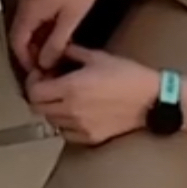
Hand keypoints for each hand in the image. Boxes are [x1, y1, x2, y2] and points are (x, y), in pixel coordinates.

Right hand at [9, 0, 104, 73]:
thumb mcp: (71, 18)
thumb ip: (56, 42)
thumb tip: (44, 63)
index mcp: (28, 12)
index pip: (17, 41)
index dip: (25, 59)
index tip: (37, 73)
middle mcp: (23, 5)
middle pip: (18, 34)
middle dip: (28, 53)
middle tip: (44, 68)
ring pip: (25, 27)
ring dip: (34, 42)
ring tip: (49, 56)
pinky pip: (31, 18)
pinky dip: (38, 31)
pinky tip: (52, 38)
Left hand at [24, 44, 159, 144]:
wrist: (153, 99)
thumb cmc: (128, 75)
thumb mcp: (97, 57)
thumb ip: (71, 52)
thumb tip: (54, 49)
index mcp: (70, 88)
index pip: (33, 91)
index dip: (33, 81)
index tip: (41, 74)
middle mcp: (71, 109)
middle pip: (37, 108)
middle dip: (39, 95)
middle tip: (49, 85)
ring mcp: (81, 126)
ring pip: (50, 121)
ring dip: (51, 109)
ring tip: (63, 98)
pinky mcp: (91, 137)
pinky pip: (65, 133)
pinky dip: (64, 124)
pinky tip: (74, 113)